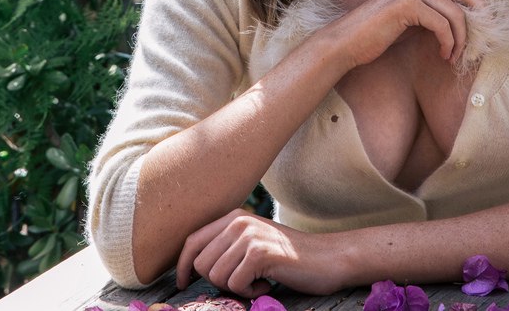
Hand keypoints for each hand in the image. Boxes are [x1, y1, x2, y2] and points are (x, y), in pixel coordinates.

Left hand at [175, 209, 341, 295]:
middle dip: (217, 281)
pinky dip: (249, 292)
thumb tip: (191, 267)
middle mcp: (238, 221)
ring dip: (236, 287)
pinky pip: (235, 285)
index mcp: (233, 216)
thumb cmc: (287, 257)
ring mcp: (249, 235)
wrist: (326, 257)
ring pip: (216, 276)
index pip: (192, 241)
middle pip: (201, 263)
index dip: (182, 266)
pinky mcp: (259, 252)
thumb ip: (226, 246)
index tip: (183, 284)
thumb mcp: (252, 242)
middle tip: (243, 280)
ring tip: (257, 280)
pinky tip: (266, 283)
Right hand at [328, 0, 508, 68]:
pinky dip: (449, 44)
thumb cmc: (384, 28)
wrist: (351, 39)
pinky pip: (444, 25)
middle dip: (488, 3)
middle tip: (495, 27)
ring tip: (455, 55)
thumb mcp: (416, 11)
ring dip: (462, 40)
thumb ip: (438, 3)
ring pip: (458, 12)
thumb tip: (472, 10)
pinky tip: (443, 55)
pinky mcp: (408, 4)